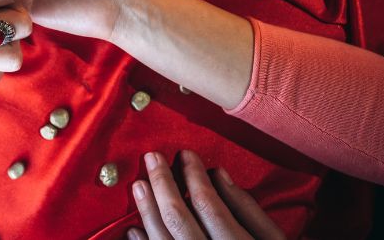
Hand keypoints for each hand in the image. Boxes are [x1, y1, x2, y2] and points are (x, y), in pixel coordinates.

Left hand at [129, 150, 284, 239]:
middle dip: (163, 184)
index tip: (185, 154)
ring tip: (139, 185)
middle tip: (152, 157)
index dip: (194, 177)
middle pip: (179, 220)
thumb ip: (249, 210)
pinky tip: (134, 229)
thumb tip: (219, 175)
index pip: (208, 205)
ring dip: (147, 211)